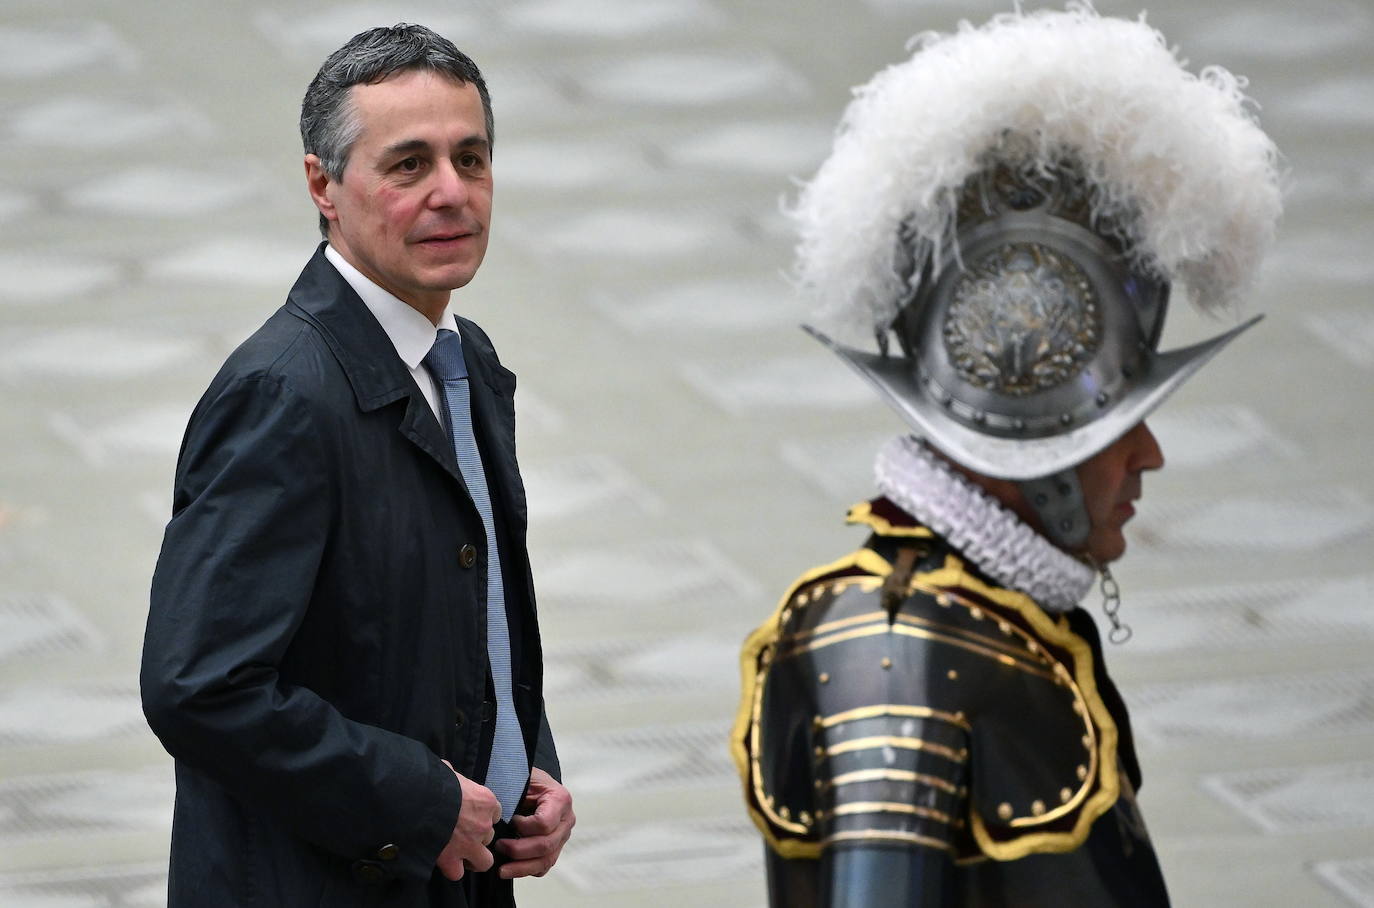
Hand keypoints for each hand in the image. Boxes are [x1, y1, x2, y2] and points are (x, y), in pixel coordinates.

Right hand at [435, 760, 500, 881]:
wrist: (416, 799)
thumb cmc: (432, 781)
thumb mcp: (447, 771)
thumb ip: (453, 775)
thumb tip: (446, 769)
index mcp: (486, 800)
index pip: (494, 813)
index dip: (481, 816)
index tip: (469, 816)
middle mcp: (483, 824)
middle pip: (489, 836)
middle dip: (477, 837)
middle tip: (461, 835)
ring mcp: (471, 844)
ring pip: (484, 860)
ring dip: (471, 857)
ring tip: (457, 852)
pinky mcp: (452, 859)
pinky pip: (459, 872)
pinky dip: (453, 869)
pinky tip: (445, 861)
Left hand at [497, 768, 574, 878]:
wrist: (536, 784)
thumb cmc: (528, 780)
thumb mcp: (523, 778)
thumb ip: (514, 793)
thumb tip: (497, 814)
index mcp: (560, 799)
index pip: (544, 823)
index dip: (524, 826)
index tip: (510, 820)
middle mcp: (566, 820)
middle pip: (546, 845)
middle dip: (519, 850)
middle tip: (499, 846)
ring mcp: (563, 836)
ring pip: (546, 860)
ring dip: (522, 867)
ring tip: (502, 870)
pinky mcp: (556, 847)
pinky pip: (544, 866)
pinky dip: (528, 870)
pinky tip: (513, 869)